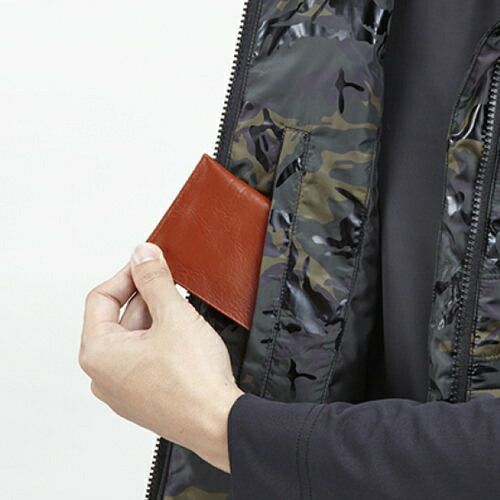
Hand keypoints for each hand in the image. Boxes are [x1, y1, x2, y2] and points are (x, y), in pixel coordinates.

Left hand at [79, 242, 243, 471]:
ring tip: (183, 312)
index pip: (102, 298)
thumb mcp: (173, 315)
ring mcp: (123, 389)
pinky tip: (183, 335)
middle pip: (119, 317)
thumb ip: (153, 279)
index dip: (127, 274)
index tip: (149, 262)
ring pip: (134, 337)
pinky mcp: (143, 396)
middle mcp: (103, 375)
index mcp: (98, 354)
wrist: (218, 422)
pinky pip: (144, 357)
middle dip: (146, 296)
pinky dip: (160, 339)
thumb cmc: (193, 380)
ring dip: (156, 317)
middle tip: (171, 281)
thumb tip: (142, 254)